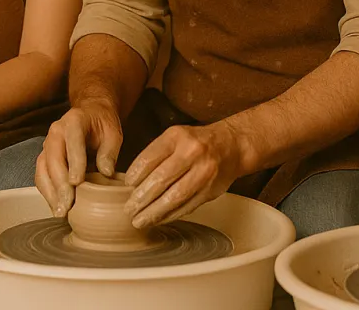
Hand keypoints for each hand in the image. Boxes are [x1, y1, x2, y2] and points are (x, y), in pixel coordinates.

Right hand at [35, 101, 122, 216]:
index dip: (74, 163)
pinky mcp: (45, 158)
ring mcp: (47, 145)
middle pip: (53, 160)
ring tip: (61, 212)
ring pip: (43, 170)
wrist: (91, 115)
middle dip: (60, 185)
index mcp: (74, 121)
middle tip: (67, 205)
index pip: (72, 142)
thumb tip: (106, 173)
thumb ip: (109, 152)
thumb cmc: (102, 125)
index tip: (77, 182)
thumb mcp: (113, 134)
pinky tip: (57, 207)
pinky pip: (41, 177)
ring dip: (50, 193)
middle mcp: (56, 133)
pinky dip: (48, 193)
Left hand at [123, 120, 243, 228]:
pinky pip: (186, 206)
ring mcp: (203, 173)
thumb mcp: (175, 137)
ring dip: (153, 212)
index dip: (135, 175)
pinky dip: (170, 215)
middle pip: (160, 180)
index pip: (149, 159)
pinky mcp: (210, 191)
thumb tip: (132, 182)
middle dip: (141, 199)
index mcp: (177, 137)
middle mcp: (191, 153)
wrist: (232, 146)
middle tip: (128, 210)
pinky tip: (158, 220)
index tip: (126, 186)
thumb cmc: (196, 142)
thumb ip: (156, 155)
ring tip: (139, 221)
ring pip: (174, 197)